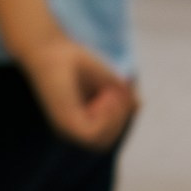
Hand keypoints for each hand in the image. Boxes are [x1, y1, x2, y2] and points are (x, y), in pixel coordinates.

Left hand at [22, 37, 139, 149]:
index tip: (121, 92)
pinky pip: (92, 134)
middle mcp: (70, 128)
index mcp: (78, 121)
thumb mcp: (107, 80)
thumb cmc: (76, 62)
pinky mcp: (64, 121)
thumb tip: (138, 105)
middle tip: (117, 92)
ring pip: (100, 141)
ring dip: (114, 117)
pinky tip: (105, 96)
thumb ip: (122, 95)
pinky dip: (106, 116)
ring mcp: (66, 127)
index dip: (120, 117)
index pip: (106, 135)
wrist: (52, 49)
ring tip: (109, 93)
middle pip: (105, 141)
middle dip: (119, 118)